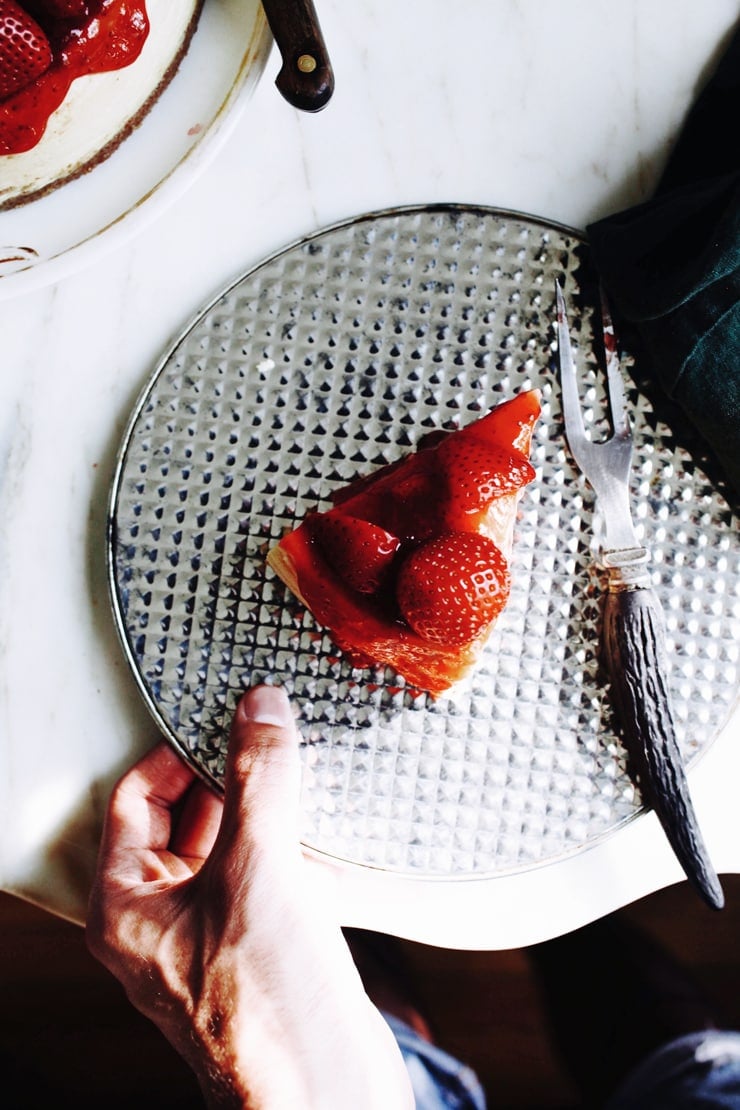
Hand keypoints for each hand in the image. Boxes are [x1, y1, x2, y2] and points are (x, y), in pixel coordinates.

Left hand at [86, 685, 412, 1108]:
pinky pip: (269, 879)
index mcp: (130, 906)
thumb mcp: (257, 872)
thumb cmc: (264, 1008)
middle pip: (185, 820)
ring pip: (233, 848)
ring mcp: (215, 935)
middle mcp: (164, 920)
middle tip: (266, 737)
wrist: (324, 1093)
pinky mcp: (263, 948)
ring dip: (266, 813)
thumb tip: (258, 711)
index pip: (136, 800)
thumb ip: (257, 783)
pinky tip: (329, 839)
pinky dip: (296, 853)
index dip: (175, 754)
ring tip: (300, 775)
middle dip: (227, 778)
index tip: (222, 720)